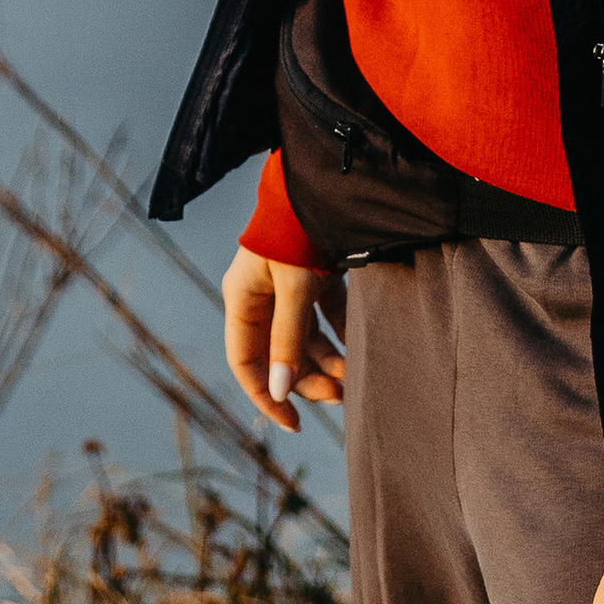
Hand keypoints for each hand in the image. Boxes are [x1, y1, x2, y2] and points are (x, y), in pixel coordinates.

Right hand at [222, 245, 347, 433]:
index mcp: (242, 298)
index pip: (245, 361)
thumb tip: (281, 391)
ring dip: (326, 361)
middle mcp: (261, 296)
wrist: (326, 181)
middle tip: (341, 397)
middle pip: (279, 355)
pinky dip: (341, 334)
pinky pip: (325, 318)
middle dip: (306, 379)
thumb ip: (288, 339)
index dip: (265, 395)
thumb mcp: (294, 287)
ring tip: (354, 379)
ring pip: (304, 340)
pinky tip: (361, 349)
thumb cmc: (300, 230)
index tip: (293, 422)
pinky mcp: (313, 277)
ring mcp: (287, 287)